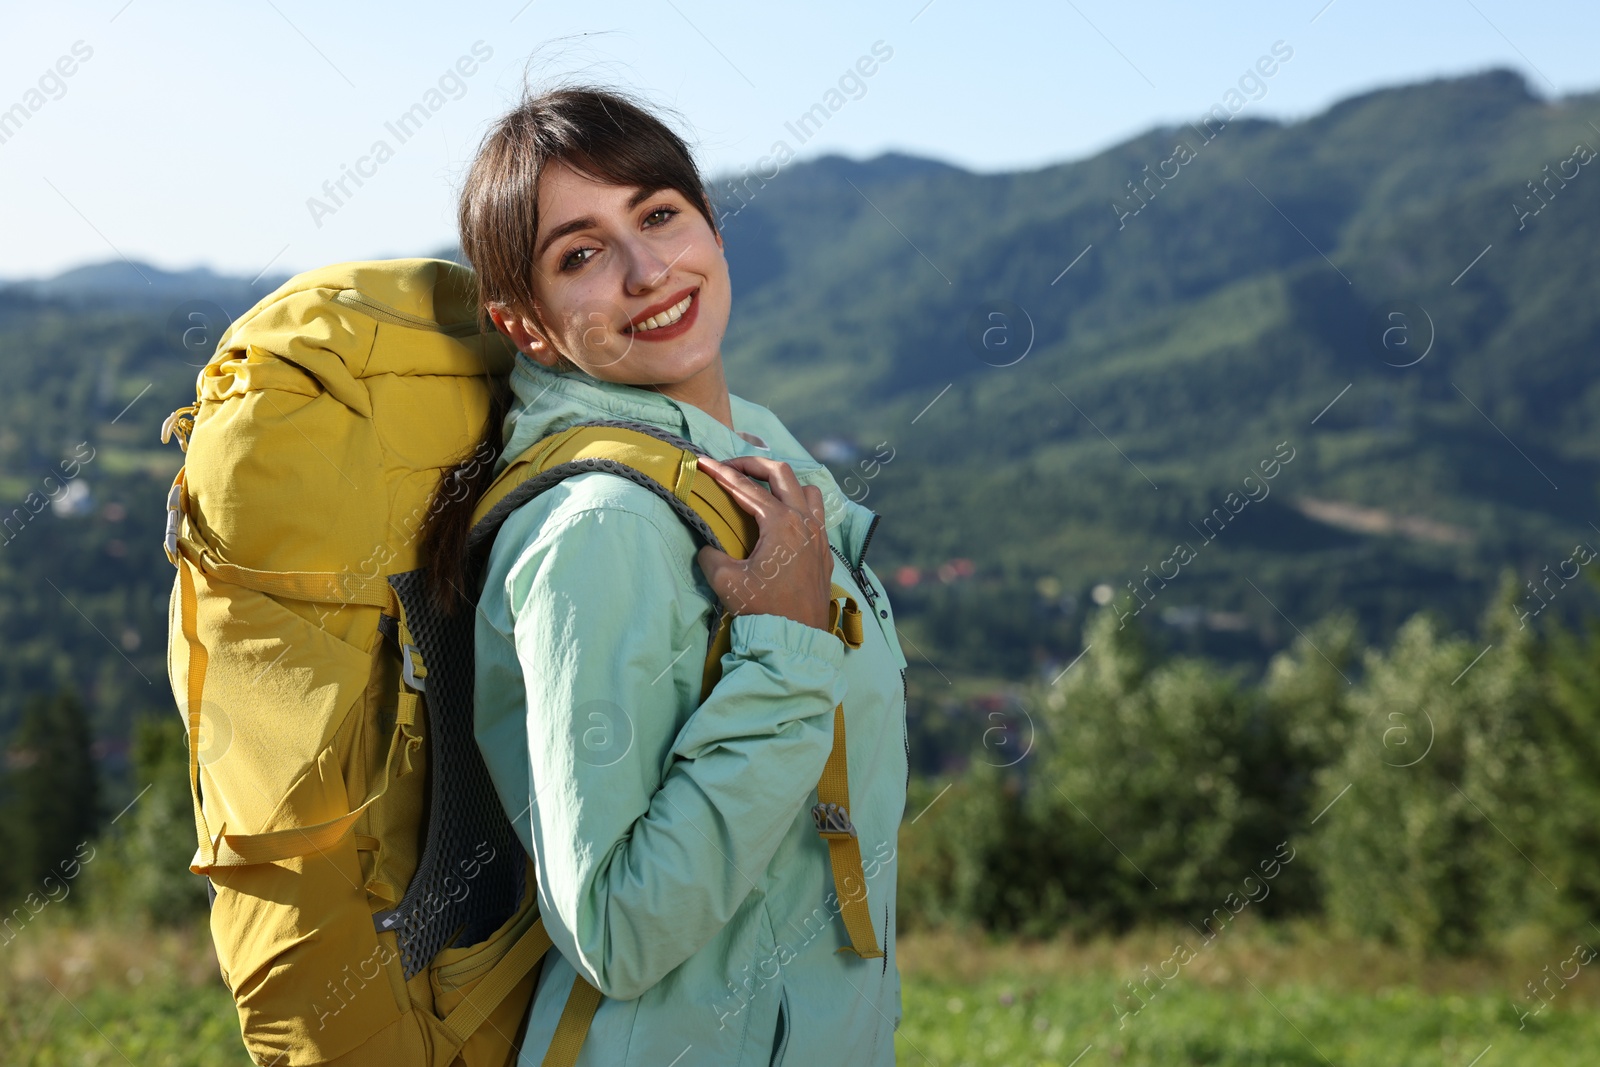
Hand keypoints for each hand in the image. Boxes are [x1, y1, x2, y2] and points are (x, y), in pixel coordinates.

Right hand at [694, 454, 832, 631]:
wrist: (794, 638)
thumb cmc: (761, 608)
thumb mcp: (725, 581)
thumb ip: (710, 555)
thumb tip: (707, 547)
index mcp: (781, 523)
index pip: (746, 488)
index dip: (721, 472)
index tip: (703, 461)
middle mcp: (804, 522)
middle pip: (781, 473)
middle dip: (753, 464)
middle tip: (731, 467)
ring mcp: (819, 536)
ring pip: (807, 490)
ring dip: (784, 482)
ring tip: (763, 488)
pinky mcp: (824, 551)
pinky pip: (817, 514)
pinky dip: (800, 504)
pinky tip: (786, 517)